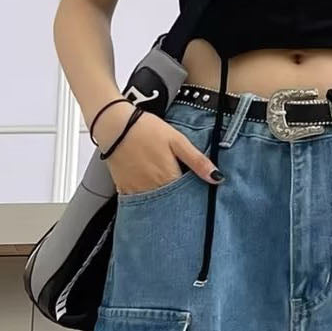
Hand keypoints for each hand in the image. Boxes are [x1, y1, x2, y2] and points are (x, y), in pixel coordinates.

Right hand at [94, 105, 223, 194]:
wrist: (114, 125)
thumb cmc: (146, 129)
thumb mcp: (177, 141)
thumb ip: (197, 161)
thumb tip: (217, 178)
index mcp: (169, 179)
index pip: (187, 198)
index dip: (193, 198)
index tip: (197, 197)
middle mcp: (153, 190)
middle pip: (171, 204)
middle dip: (179, 204)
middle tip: (183, 198)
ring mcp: (137, 191)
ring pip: (155, 205)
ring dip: (163, 204)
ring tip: (167, 196)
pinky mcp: (124, 189)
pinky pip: (138, 202)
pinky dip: (145, 201)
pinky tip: (150, 193)